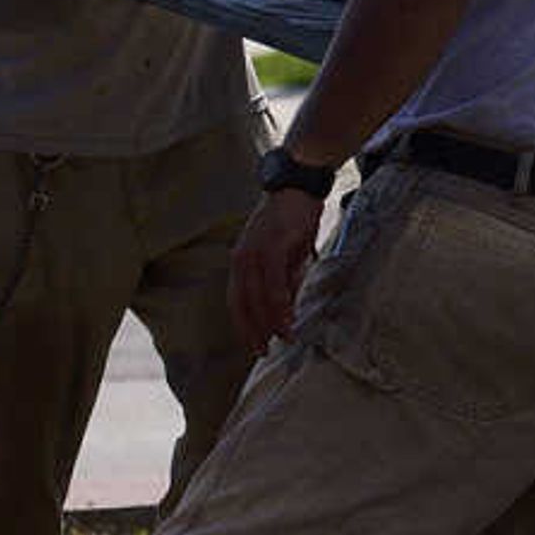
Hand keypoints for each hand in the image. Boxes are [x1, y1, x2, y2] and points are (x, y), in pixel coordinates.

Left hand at [233, 188, 326, 353]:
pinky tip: (287, 317)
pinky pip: (273, 282)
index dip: (244, 325)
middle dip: (252, 330)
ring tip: (282, 338)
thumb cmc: (293, 216)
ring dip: (270, 321)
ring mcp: (255, 252)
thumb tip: (287, 300)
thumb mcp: (285, 250)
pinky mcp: (272, 246)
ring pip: (257, 297)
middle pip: (242, 304)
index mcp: (240, 261)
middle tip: (264, 351)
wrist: (298, 183)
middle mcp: (241, 259)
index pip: (236, 301)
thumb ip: (283, 274)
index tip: (255, 344)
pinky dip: (279, 303)